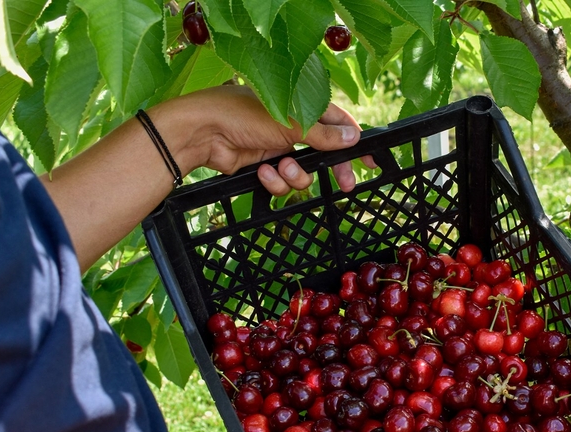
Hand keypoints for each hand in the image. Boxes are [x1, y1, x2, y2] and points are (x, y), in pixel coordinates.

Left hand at [43, 83, 375, 270]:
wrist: (201, 132)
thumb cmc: (243, 115)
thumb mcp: (290, 124)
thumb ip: (323, 134)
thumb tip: (354, 137)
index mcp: (300, 107)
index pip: (337, 123)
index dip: (354, 142)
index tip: (370, 161)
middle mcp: (290, 127)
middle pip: (323, 153)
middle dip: (331, 170)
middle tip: (345, 185)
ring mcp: (276, 147)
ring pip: (302, 172)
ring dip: (295, 176)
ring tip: (280, 168)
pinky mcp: (262, 167)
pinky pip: (281, 182)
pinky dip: (274, 181)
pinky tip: (262, 173)